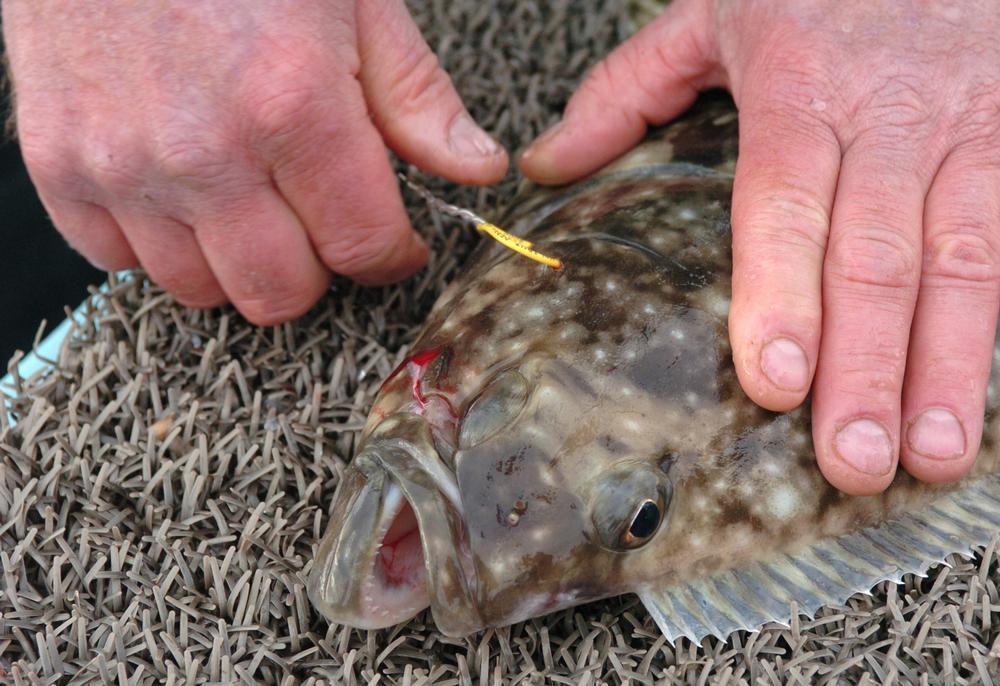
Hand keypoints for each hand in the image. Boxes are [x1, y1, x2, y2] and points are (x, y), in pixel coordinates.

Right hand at [2, 0, 505, 323]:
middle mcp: (205, 151)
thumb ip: (416, 100)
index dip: (391, 256)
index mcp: (293, 105)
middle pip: (281, 294)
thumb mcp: (354, 0)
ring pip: (201, 290)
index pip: (362, 248)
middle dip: (317, 269)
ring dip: (236, 260)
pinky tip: (179, 188)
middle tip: (319, 221)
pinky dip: (157, 240)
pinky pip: (118, 259)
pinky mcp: (59, 164)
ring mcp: (122, 164)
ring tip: (248, 198)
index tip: (393, 244)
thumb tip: (476, 169)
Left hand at [519, 0, 999, 494]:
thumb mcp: (708, 12)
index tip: (775, 382)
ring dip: (947, 363)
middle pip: (876, 255)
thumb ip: (626, 90)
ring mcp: (969, 127)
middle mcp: (888, 116)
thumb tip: (545, 164)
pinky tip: (980, 393)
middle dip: (866, 367)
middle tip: (852, 461)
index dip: (782, 294)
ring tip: (929, 454)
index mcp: (798, 88)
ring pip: (964, 257)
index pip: (784, 203)